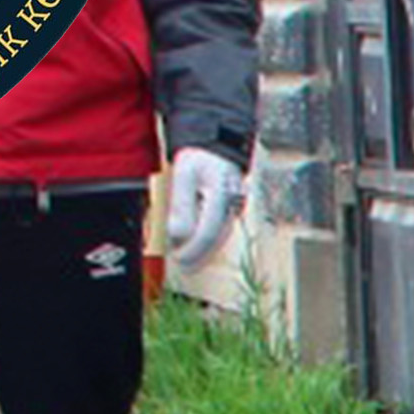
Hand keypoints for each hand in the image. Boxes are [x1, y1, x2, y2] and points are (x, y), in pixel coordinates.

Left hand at [158, 143, 245, 273]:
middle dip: (200, 254)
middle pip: (218, 238)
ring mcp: (236, 207)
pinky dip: (208, 240)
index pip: (209, 230)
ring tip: (188, 260)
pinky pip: (221, 229)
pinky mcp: (232, 209)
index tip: (179, 258)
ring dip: (204, 250)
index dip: (194, 248)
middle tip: (183, 266)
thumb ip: (181, 206)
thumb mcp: (183, 176)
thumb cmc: (199, 157)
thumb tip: (177, 236)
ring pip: (221, 236)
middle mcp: (234, 204)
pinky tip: (197, 246)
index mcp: (223, 193)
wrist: (216, 146)